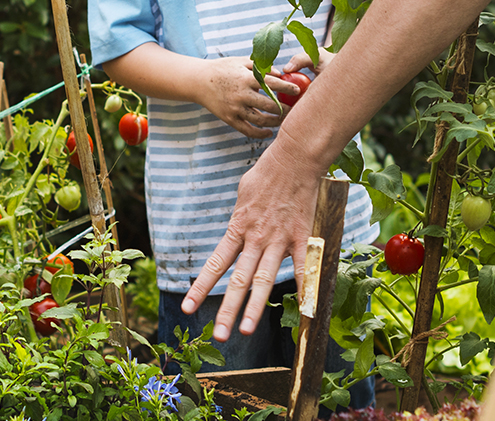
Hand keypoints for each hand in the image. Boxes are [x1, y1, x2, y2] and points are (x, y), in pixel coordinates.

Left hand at [182, 138, 317, 339]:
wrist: (292, 160)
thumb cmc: (265, 176)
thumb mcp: (242, 197)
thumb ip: (240, 220)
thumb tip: (236, 231)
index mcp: (237, 229)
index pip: (215, 263)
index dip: (201, 287)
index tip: (188, 307)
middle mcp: (255, 238)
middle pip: (238, 279)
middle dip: (228, 309)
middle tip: (219, 334)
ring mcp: (278, 240)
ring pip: (264, 279)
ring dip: (255, 307)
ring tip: (247, 330)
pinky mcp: (302, 238)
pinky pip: (304, 268)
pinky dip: (306, 289)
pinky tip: (306, 312)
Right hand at [199, 53, 315, 137]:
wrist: (198, 81)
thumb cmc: (222, 69)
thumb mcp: (240, 62)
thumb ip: (260, 67)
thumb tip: (279, 73)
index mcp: (245, 78)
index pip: (272, 84)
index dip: (287, 88)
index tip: (298, 91)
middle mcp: (241, 94)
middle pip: (269, 105)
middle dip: (285, 108)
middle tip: (296, 109)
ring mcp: (235, 108)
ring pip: (261, 120)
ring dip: (275, 122)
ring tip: (284, 120)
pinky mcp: (229, 119)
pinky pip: (248, 130)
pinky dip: (260, 134)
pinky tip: (269, 132)